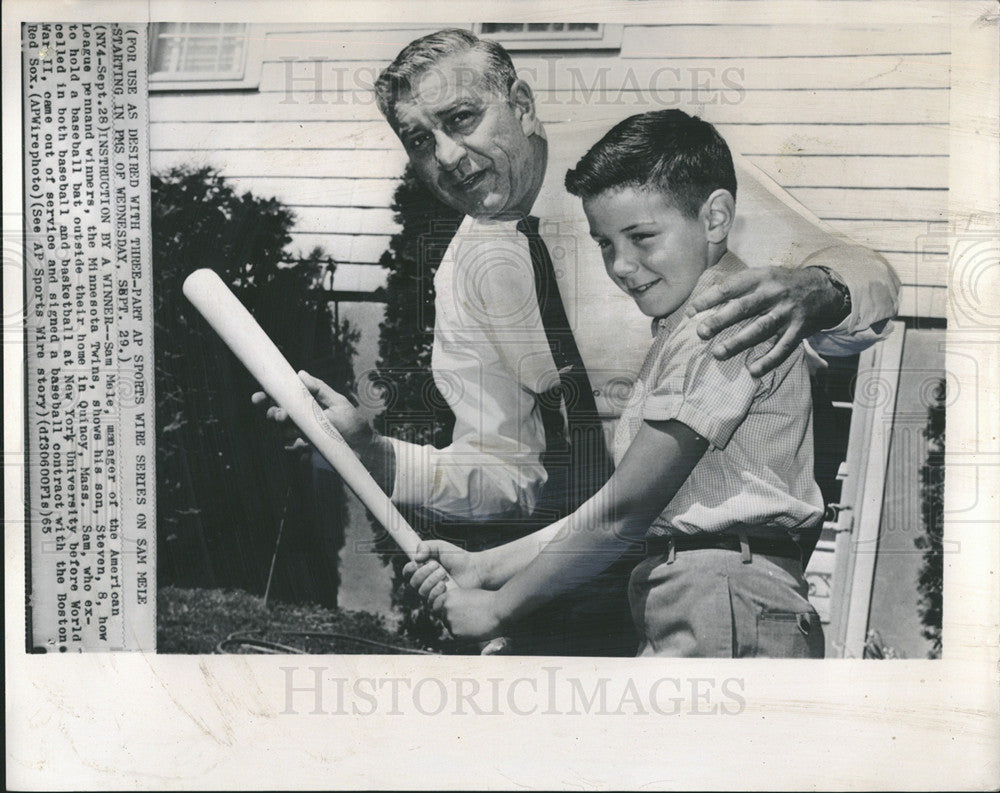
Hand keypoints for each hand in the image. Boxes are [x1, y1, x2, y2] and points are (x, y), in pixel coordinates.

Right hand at [252, 370, 373, 455]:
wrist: (365, 450)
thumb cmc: (352, 424)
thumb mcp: (338, 403)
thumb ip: (319, 390)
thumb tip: (300, 374)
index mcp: (304, 406)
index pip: (281, 400)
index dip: (266, 397)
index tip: (259, 396)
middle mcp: (299, 422)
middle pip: (276, 417)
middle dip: (273, 414)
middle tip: (281, 415)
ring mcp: (300, 439)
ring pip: (281, 434)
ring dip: (284, 431)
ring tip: (297, 430)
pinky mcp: (305, 454)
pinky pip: (292, 451)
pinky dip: (296, 448)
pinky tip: (306, 446)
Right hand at [403, 541, 485, 597]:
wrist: (475, 570)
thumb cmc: (459, 558)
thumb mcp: (441, 547)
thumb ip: (426, 546)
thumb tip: (416, 558)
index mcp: (424, 570)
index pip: (408, 572)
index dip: (409, 568)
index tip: (418, 562)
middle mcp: (426, 582)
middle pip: (413, 582)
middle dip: (423, 572)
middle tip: (437, 565)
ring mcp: (433, 594)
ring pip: (421, 592)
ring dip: (431, 580)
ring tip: (444, 573)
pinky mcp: (441, 603)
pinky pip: (430, 602)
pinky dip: (436, 591)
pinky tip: (445, 585)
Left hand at [429, 587, 505, 641]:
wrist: (499, 610)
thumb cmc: (488, 601)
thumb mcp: (468, 595)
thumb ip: (456, 601)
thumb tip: (448, 610)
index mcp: (449, 596)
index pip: (438, 606)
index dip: (446, 610)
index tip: (455, 613)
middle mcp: (446, 607)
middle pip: (443, 618)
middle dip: (452, 620)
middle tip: (468, 620)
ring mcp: (449, 620)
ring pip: (449, 628)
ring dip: (458, 628)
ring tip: (474, 624)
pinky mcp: (455, 633)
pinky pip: (456, 636)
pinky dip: (463, 636)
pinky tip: (474, 630)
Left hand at [685, 266, 845, 376]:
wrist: (823, 289)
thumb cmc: (780, 284)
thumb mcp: (761, 276)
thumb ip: (736, 288)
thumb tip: (702, 305)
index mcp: (760, 278)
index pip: (730, 288)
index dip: (708, 300)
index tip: (690, 312)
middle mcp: (773, 294)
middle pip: (744, 308)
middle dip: (721, 321)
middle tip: (701, 333)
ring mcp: (787, 313)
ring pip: (760, 329)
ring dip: (739, 343)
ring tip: (718, 353)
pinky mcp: (798, 330)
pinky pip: (783, 348)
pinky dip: (769, 361)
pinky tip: (753, 371)